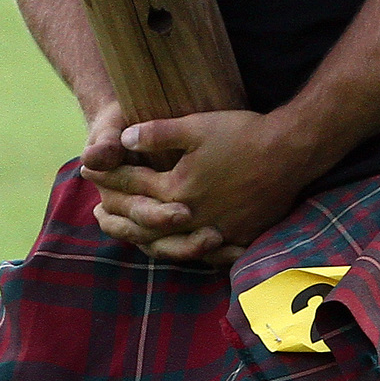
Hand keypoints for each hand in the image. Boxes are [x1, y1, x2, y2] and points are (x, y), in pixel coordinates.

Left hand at [81, 110, 310, 266]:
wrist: (291, 153)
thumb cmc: (243, 134)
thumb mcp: (197, 126)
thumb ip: (157, 134)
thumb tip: (123, 139)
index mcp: (177, 188)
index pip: (132, 185)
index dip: (108, 176)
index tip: (88, 170)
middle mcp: (191, 217)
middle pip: (143, 222)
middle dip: (117, 215)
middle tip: (96, 215)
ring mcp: (214, 231)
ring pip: (168, 245)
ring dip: (142, 240)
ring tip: (127, 237)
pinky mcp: (235, 237)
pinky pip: (198, 255)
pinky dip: (179, 253)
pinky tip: (174, 248)